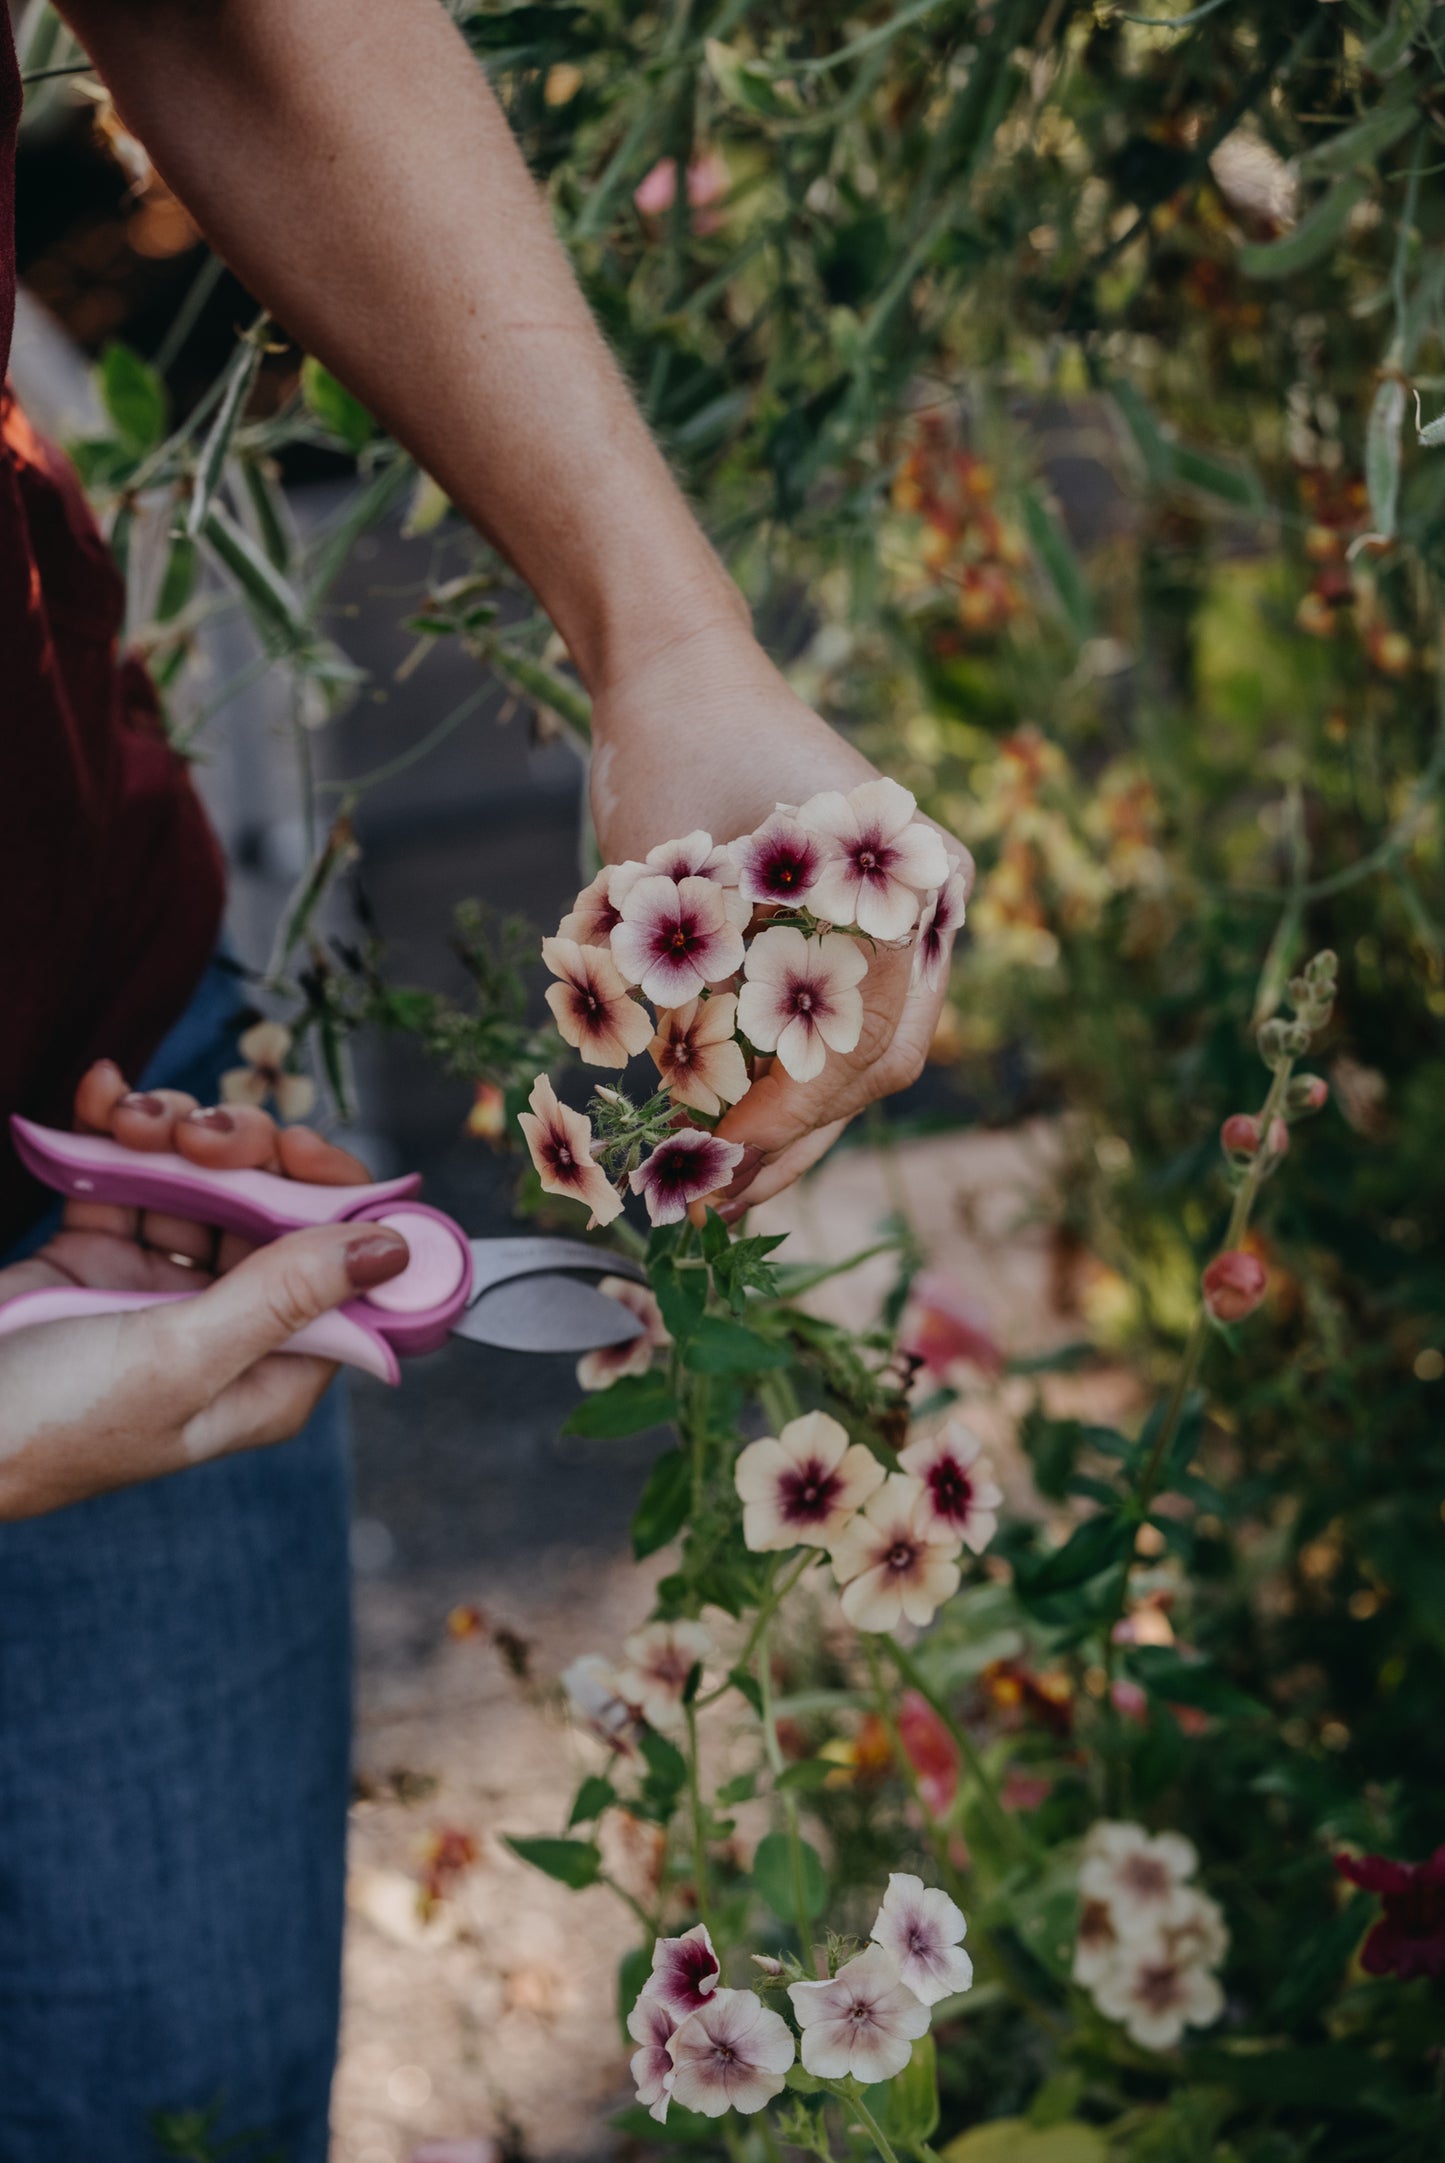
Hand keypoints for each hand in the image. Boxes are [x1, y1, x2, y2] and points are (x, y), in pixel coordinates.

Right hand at [0, 1060, 407, 1519]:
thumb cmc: (51, 1424)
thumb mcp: (178, 1358)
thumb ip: (282, 1297)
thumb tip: (392, 1250)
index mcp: (270, 1374)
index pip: (343, 1274)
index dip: (334, 1200)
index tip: (297, 1148)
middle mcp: (230, 1329)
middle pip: (278, 1211)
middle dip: (245, 1153)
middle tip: (200, 1132)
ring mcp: (163, 1288)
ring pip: (207, 1180)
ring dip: (178, 1132)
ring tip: (134, 1118)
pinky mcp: (99, 1255)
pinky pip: (130, 1174)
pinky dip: (120, 1130)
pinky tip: (103, 1094)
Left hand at [589, 622, 972, 1214]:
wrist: (676, 683)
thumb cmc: (668, 764)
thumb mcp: (675, 890)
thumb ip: (701, 1000)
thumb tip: (703, 1132)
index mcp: (905, 883)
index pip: (867, 1037)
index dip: (794, 1110)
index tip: (718, 1153)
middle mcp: (924, 903)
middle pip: (880, 1061)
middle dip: (800, 1136)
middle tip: (716, 1196)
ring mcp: (902, 917)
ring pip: (868, 1058)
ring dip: (800, 1128)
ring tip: (726, 1194)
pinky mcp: (865, 931)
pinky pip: (847, 1025)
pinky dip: (795, 1083)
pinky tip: (743, 1139)